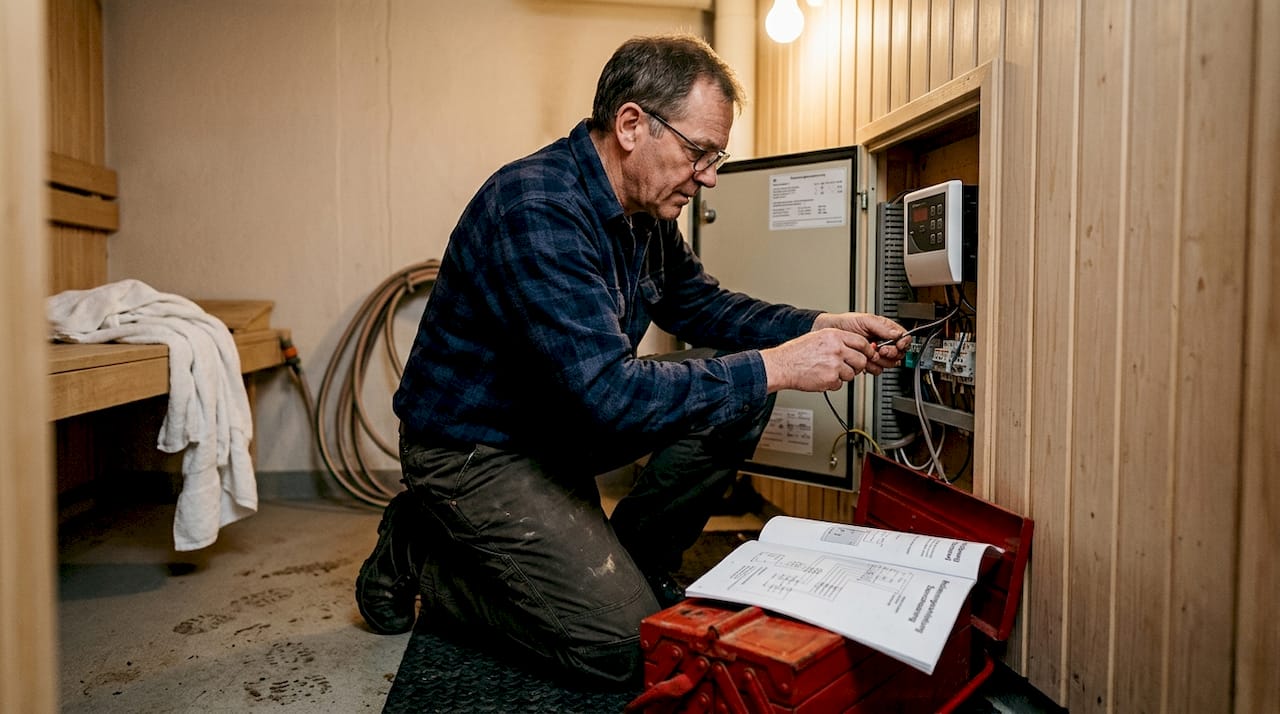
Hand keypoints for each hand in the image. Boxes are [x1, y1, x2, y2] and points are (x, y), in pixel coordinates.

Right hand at [760, 328, 880, 392]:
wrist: (783, 365)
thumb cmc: (797, 353)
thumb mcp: (818, 337)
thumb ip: (837, 341)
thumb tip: (853, 346)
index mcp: (834, 336)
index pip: (862, 342)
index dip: (866, 350)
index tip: (866, 354)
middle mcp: (836, 349)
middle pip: (861, 360)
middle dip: (857, 366)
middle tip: (849, 367)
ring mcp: (834, 365)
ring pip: (852, 374)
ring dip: (843, 376)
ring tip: (829, 372)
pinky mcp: (830, 379)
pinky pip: (840, 384)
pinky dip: (833, 384)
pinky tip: (822, 377)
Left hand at [811, 312, 908, 367]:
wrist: (830, 333)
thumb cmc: (845, 323)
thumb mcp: (865, 320)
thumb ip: (882, 327)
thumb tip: (897, 334)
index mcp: (886, 330)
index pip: (904, 338)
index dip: (903, 343)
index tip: (897, 344)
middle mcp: (883, 342)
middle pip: (899, 353)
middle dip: (891, 353)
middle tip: (881, 349)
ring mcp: (876, 354)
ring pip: (889, 363)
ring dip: (881, 360)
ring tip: (871, 353)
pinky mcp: (867, 363)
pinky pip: (877, 370)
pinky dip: (872, 367)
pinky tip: (865, 360)